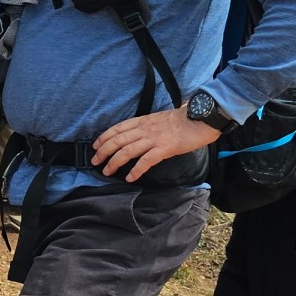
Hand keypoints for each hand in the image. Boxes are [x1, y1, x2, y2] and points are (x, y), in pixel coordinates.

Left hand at [89, 107, 220, 182]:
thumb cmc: (184, 119)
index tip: (95, 146)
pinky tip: (130, 178)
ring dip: (114, 162)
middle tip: (95, 161)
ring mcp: (154, 139)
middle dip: (103, 152)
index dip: (104, 137)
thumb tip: (139, 134)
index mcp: (143, 121)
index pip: (117, 128)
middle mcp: (144, 129)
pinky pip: (146, 161)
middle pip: (117, 140)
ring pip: (127, 151)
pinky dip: (136, 170)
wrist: (201, 118)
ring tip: (107, 171)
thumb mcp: (159, 118)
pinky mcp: (164, 149)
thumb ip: (148, 126)